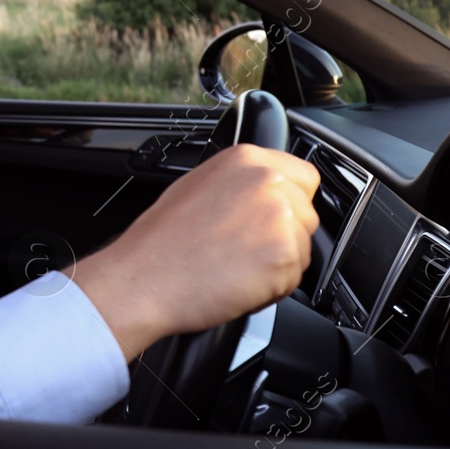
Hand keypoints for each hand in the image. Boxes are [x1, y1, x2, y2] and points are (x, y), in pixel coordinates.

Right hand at [68, 144, 319, 361]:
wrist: (143, 280)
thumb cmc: (159, 243)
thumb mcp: (198, 187)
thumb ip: (240, 183)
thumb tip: (264, 192)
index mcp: (246, 159)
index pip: (303, 176)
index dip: (288, 202)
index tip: (270, 220)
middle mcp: (267, 181)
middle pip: (306, 214)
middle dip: (284, 236)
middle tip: (242, 250)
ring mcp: (279, 217)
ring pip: (303, 248)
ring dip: (278, 264)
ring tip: (234, 267)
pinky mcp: (284, 256)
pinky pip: (294, 278)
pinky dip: (272, 289)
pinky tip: (237, 283)